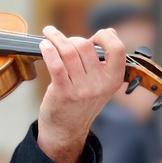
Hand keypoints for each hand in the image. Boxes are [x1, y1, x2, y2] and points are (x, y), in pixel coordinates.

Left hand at [36, 26, 126, 162]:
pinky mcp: (63, 92)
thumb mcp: (101, 84)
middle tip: (63, 42)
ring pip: (69, 52)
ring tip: (49, 33)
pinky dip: (48, 50)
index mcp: (114, 79)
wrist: (67, 130)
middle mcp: (100, 84)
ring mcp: (82, 89)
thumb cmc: (81, 101)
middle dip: (72, 39)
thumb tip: (109, 32)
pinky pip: (56, 64)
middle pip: (85, 46)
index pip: (118, 49)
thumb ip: (105, 61)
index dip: (105, 36)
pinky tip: (43, 45)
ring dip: (56, 38)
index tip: (94, 36)